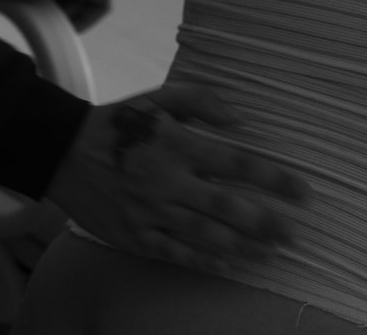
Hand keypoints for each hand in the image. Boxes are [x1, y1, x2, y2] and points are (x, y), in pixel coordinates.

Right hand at [47, 84, 306, 273]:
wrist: (64, 153)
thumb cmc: (120, 123)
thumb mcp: (159, 98)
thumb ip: (202, 101)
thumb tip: (240, 119)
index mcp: (179, 145)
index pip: (238, 164)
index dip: (274, 180)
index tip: (303, 193)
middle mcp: (169, 182)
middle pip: (227, 207)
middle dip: (266, 223)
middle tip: (295, 236)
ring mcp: (152, 213)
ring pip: (205, 235)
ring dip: (242, 247)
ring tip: (272, 254)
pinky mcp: (135, 235)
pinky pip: (173, 253)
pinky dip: (202, 262)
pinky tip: (228, 267)